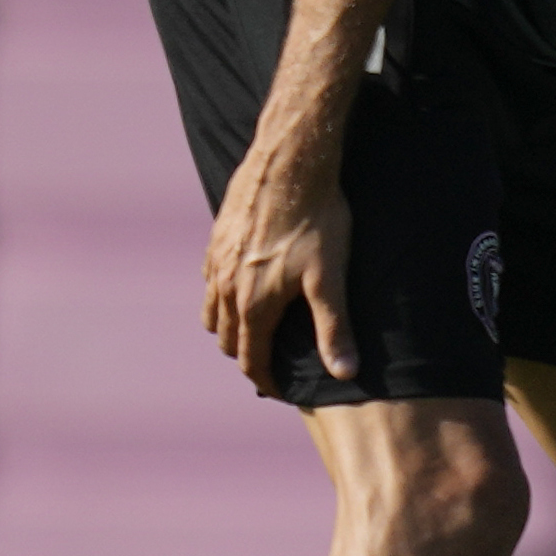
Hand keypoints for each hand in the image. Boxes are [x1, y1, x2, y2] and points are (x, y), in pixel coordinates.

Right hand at [202, 141, 352, 395]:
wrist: (290, 164)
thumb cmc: (317, 220)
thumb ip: (334, 328)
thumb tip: (345, 373)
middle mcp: (224, 287)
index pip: (251, 358)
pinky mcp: (216, 239)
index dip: (265, 379)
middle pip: (227, 339)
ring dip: (230, 327)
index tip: (280, 390)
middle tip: (271, 364)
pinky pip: (210, 279)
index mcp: (252, 303)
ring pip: (212, 310)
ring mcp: (216, 262)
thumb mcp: (330, 278)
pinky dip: (221, 295)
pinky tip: (243, 288)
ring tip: (256, 331)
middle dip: (247, 356)